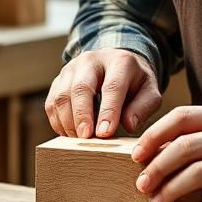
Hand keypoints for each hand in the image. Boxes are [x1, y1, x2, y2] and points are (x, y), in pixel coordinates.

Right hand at [45, 49, 161, 138]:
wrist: (115, 64)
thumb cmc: (134, 82)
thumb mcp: (149, 91)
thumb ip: (143, 107)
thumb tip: (128, 124)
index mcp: (119, 61)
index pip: (111, 87)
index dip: (108, 111)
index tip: (105, 133)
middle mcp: (91, 60)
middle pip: (81, 87)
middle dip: (81, 115)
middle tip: (86, 138)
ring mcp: (71, 69)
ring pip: (61, 96)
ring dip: (68, 122)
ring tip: (79, 141)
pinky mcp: (58, 81)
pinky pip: (51, 103)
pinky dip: (58, 122)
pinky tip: (70, 134)